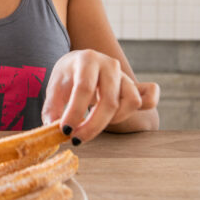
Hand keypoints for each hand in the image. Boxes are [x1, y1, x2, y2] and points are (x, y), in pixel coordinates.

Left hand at [41, 50, 158, 143]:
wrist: (81, 62)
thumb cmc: (68, 76)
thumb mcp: (54, 87)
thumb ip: (52, 108)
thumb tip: (52, 130)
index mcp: (86, 60)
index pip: (84, 88)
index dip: (75, 112)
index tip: (65, 131)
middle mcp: (109, 65)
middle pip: (109, 100)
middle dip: (93, 125)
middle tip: (77, 139)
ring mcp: (125, 75)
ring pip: (131, 102)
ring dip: (112, 120)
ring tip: (92, 123)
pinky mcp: (135, 85)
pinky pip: (147, 100)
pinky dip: (134, 113)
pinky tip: (112, 118)